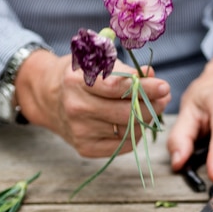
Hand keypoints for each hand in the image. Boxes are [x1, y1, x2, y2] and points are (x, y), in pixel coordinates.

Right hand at [14, 50, 170, 156]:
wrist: (48, 98)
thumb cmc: (79, 76)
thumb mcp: (97, 62)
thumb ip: (125, 69)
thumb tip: (151, 75)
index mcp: (77, 81)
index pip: (118, 87)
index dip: (146, 88)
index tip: (164, 86)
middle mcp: (76, 107)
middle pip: (126, 113)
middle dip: (152, 106)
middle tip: (164, 98)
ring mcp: (79, 131)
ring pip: (127, 130)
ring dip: (146, 120)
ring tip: (151, 108)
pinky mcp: (85, 148)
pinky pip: (122, 146)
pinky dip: (135, 135)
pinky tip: (136, 123)